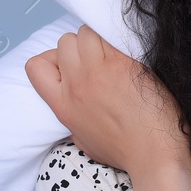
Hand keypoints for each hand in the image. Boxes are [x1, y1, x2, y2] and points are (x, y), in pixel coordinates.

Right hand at [24, 24, 190, 178]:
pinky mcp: (123, 65)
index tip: (70, 66)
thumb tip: (73, 107)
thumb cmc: (126, 153)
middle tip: (98, 60)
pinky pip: (112, 37)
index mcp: (63, 106)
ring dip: (99, 40)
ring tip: (115, 56)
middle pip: (64, 42)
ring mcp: (99, 72)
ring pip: (86, 33)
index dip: (52, 59)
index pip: (35, 66)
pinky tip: (131, 58)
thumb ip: (72, 120)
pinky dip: (119, 41)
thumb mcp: (84, 142)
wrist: (155, 157)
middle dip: (80, 47)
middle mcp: (76, 85)